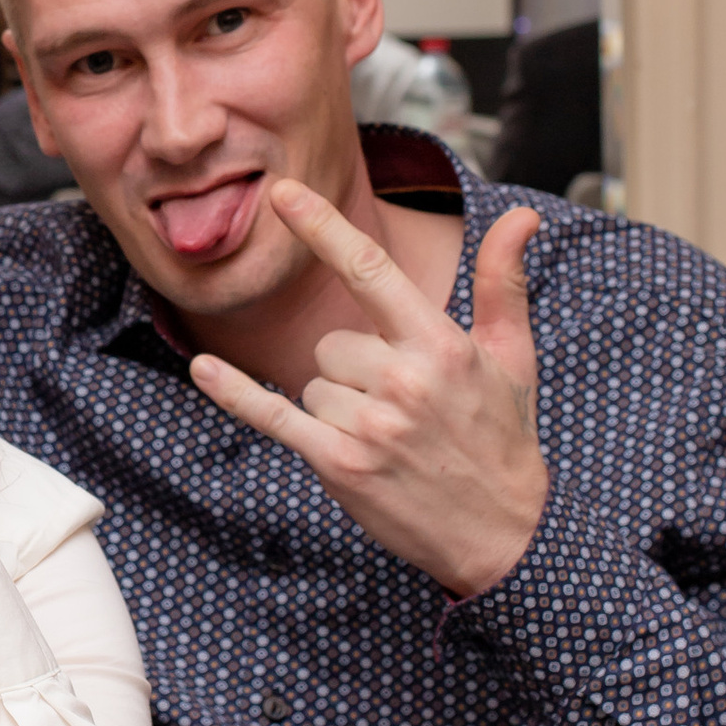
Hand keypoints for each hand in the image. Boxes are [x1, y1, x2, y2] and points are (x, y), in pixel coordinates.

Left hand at [188, 181, 548, 598]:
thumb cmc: (503, 438)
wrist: (504, 533)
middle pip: (331, 343)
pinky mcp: (340, 465)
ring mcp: (368, 426)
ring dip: (339, 407)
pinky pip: (274, 415)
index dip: (322, 227)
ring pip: (313, 383)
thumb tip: (522, 214)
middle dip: (355, 369)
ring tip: (390, 438)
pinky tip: (204, 369)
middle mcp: (401, 380)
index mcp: (439, 344)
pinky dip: (236, 394)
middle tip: (402, 407)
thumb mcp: (514, 356)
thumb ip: (504, 281)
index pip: (369, 270)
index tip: (282, 192)